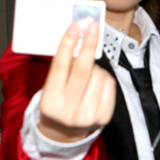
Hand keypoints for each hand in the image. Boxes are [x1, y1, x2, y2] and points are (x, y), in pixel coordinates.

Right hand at [38, 22, 115, 142]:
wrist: (65, 132)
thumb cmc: (59, 101)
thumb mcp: (53, 87)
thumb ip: (64, 67)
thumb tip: (78, 38)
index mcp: (50, 101)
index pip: (60, 67)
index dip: (68, 44)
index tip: (75, 26)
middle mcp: (68, 111)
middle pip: (83, 70)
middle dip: (89, 45)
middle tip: (93, 27)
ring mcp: (88, 116)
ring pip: (99, 75)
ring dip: (96, 66)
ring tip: (88, 74)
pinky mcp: (104, 116)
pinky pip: (109, 84)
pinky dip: (104, 77)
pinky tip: (96, 82)